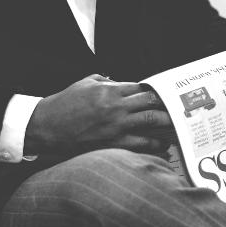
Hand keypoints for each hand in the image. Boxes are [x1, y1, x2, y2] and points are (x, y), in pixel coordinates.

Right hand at [25, 74, 171, 155]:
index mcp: (110, 90)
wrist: (46, 127)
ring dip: (167, 123)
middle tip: (179, 108)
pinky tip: (164, 145)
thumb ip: (106, 81)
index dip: (156, 90)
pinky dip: (155, 145)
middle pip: (151, 103)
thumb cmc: (64, 104)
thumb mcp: (84, 83)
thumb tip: (122, 82)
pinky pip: (141, 144)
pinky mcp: (113, 143)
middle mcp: (116, 107)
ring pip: (150, 122)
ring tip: (178, 125)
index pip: (142, 87)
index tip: (165, 93)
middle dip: (167, 105)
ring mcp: (116, 126)